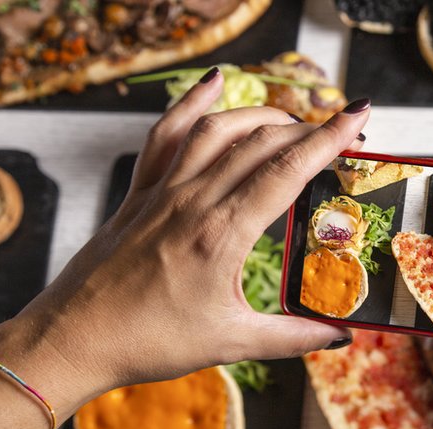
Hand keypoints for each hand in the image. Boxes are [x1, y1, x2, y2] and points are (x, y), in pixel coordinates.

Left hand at [0, 69, 366, 413]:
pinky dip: (192, 102)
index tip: (358, 119)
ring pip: (217, 128)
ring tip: (294, 119)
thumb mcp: (231, 343)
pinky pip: (167, 134)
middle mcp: (192, 202)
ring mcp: (162, 192)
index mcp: (221, 235)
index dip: (328, 140)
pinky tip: (215, 81)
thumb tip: (341, 336)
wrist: (73, 338)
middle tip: (342, 130)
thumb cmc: (148, 342)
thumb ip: (292, 336)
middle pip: (259, 142)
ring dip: (261, 115)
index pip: (286, 171)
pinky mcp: (139, 193)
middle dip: (308, 128)